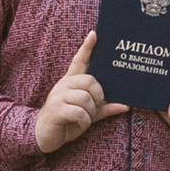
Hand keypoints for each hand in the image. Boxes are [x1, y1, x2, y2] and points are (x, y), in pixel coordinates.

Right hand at [33, 32, 126, 155]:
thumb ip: (104, 108)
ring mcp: (59, 96)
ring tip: (84, 119)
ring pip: (86, 98)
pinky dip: (84, 122)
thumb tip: (126, 105)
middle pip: (90, 81)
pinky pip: (79, 112)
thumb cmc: (67, 122)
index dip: (87, 48)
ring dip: (90, 113)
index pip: (79, 61)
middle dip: (98, 96)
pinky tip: (78, 125)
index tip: (94, 34)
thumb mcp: (88, 114)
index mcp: (70, 82)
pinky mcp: (56, 109)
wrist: (43, 136)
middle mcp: (64, 85)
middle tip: (95, 106)